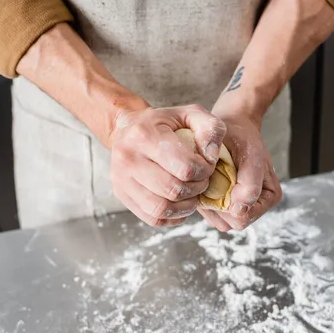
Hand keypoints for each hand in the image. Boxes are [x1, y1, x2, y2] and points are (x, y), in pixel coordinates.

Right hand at [110, 105, 226, 226]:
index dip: (205, 172)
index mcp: (145, 135)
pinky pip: (153, 218)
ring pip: (162, 208)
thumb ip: (210, 129)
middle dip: (197, 189)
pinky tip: (181, 204)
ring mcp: (121, 179)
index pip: (185, 168)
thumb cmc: (165, 123)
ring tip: (193, 193)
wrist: (129, 128)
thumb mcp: (191, 114)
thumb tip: (212, 157)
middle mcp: (128, 158)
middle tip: (202, 180)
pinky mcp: (122, 195)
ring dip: (186, 206)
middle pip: (174, 190)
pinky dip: (173, 216)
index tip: (207, 166)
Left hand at [198, 111, 281, 230]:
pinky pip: (213, 217)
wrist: (229, 128)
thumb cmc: (240, 137)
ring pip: (222, 222)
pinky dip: (207, 203)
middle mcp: (259, 205)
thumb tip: (240, 210)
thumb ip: (249, 183)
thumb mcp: (249, 153)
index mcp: (271, 195)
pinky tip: (209, 184)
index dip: (226, 202)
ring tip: (212, 179)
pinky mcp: (227, 208)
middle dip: (218, 204)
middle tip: (212, 177)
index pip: (243, 217)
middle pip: (233, 223)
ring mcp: (242, 208)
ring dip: (211, 204)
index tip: (220, 176)